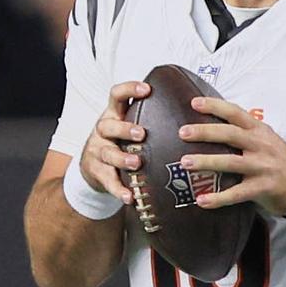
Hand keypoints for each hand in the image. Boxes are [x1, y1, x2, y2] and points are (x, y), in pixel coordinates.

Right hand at [78, 81, 151, 204]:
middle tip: (142, 133)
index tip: (147, 89)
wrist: (94, 166)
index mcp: (113, 114)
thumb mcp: (128, 123)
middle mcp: (103, 131)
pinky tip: (130, 197)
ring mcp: (98, 151)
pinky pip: (108, 181)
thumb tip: (192, 105)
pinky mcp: (97, 173)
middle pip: (108, 125)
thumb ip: (150, 115)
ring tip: (136, 163)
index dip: (129, 89)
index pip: (116, 95)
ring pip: (107, 153)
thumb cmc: (121, 140)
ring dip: (122, 158)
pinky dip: (119, 189)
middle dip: (125, 128)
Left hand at [177, 97, 285, 215]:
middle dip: (205, 132)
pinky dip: (219, 198)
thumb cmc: (280, 160)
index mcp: (259, 130)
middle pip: (230, 134)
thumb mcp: (267, 139)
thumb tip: (211, 127)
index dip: (215, 106)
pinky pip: (237, 193)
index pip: (236, 113)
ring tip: (185, 162)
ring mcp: (262, 167)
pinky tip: (202, 200)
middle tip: (183, 132)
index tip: (195, 103)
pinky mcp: (262, 188)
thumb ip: (245, 133)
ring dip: (207, 161)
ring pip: (231, 162)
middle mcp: (261, 146)